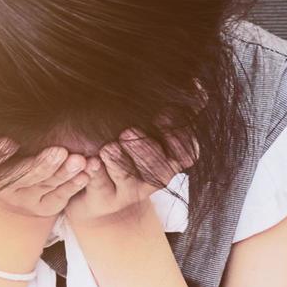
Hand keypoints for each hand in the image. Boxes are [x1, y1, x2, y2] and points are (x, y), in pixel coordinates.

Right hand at [0, 105, 91, 221]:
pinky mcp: (46, 206)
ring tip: (80, 160)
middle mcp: (0, 187)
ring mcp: (25, 198)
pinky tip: (88, 171)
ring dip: (63, 175)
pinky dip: (76, 184)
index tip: (9, 142)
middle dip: (39, 166)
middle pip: (19, 178)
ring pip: (44, 187)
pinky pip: (61, 197)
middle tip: (60, 152)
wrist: (11, 196)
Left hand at [64, 120, 198, 227]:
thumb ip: (173, 109)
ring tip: (107, 148)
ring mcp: (130, 192)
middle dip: (145, 150)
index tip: (162, 116)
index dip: (178, 139)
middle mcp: (154, 178)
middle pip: (160, 169)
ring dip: (120, 163)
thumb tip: (196, 86)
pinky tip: (90, 162)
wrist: (95, 186)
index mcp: (170, 159)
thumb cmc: (126, 147)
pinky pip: (101, 187)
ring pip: (129, 180)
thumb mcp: (148, 126)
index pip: (187, 154)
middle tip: (128, 132)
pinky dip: (95, 174)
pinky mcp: (105, 201)